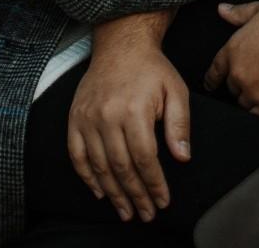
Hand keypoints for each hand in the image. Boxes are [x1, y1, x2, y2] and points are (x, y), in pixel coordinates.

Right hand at [67, 44, 189, 222]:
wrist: (121, 44)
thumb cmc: (152, 69)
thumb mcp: (176, 90)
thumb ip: (179, 124)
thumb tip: (182, 157)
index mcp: (134, 109)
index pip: (145, 158)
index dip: (154, 184)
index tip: (163, 200)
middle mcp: (107, 115)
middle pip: (121, 167)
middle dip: (136, 196)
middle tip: (146, 214)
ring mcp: (87, 117)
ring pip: (99, 166)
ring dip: (113, 193)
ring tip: (126, 211)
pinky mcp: (75, 117)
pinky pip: (76, 154)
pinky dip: (87, 177)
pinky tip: (100, 192)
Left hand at [204, 0, 258, 116]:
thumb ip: (240, 13)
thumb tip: (222, 10)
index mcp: (234, 51)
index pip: (215, 71)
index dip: (212, 78)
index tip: (211, 84)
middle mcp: (241, 75)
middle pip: (232, 88)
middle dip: (240, 83)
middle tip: (254, 78)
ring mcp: (256, 94)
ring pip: (245, 103)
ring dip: (252, 98)